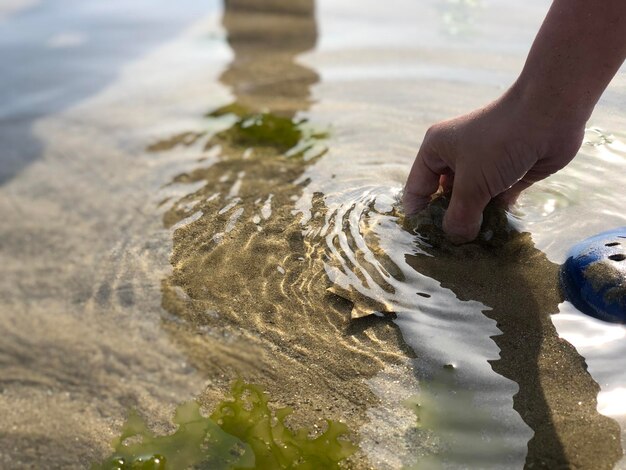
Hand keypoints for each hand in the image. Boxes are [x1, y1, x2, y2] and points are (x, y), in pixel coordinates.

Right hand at [403, 90, 585, 242]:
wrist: (550, 115)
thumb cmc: (499, 143)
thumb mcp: (471, 183)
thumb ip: (459, 216)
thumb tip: (456, 240)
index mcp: (436, 151)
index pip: (417, 190)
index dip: (419, 217)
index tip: (425, 244)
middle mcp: (456, 159)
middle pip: (444, 199)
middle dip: (448, 223)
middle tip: (450, 252)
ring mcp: (483, 168)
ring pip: (471, 203)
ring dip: (473, 223)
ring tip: (473, 249)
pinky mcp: (508, 176)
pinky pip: (494, 203)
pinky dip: (495, 218)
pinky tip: (495, 238)